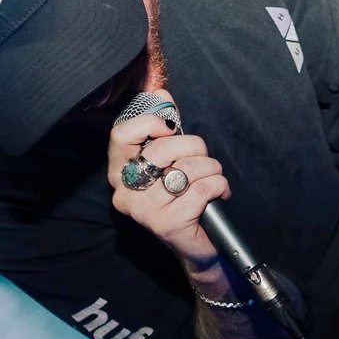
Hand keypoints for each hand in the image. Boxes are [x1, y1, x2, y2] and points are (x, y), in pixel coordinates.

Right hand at [107, 112, 229, 268]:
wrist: (195, 244)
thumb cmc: (182, 196)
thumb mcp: (171, 159)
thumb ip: (164, 127)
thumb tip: (162, 93)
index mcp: (119, 172)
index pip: (121, 134)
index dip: (149, 123)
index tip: (170, 129)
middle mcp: (125, 192)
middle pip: (162, 148)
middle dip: (195, 146)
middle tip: (203, 159)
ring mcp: (144, 210)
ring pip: (187, 168)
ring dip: (211, 169)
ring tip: (212, 179)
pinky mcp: (167, 223)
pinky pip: (202, 188)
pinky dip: (219, 185)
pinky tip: (218, 194)